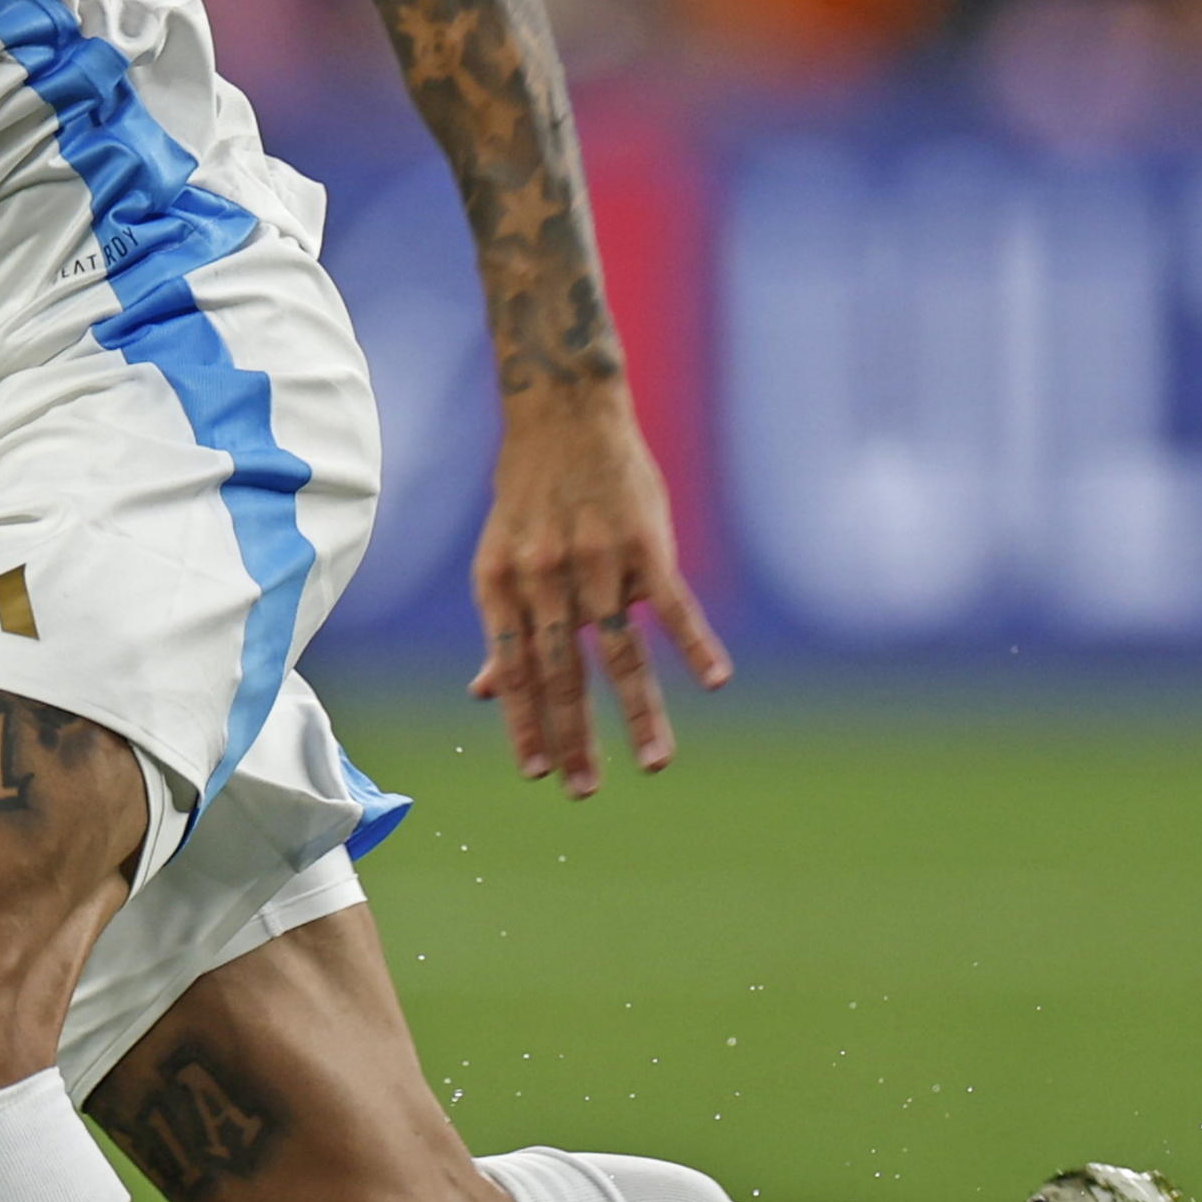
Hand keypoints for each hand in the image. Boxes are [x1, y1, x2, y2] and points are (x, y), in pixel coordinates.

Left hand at [466, 387, 730, 796]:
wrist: (563, 409)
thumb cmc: (530, 491)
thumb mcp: (501, 556)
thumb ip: (502, 627)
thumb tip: (485, 693)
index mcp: (502, 584)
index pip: (515, 668)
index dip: (525, 723)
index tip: (535, 773)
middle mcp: (545, 577)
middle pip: (562, 672)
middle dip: (573, 737)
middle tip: (581, 791)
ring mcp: (597, 560)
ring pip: (618, 650)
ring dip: (638, 712)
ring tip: (654, 764)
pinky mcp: (645, 542)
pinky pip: (673, 604)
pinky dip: (696, 643)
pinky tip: (715, 681)